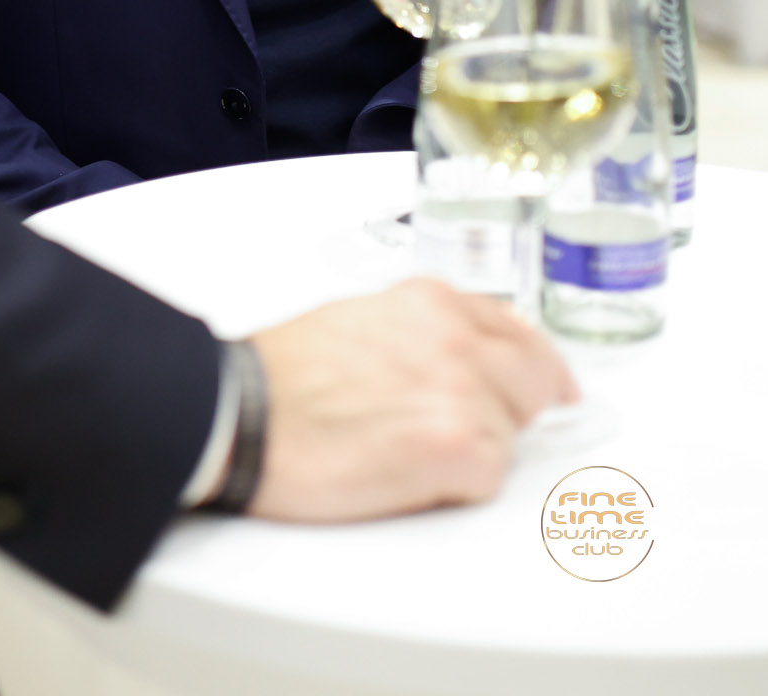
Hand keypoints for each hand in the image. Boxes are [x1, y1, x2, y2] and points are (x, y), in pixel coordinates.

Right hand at [248, 278, 577, 521]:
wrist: (243, 413)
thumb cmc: (282, 376)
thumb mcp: (361, 320)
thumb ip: (420, 332)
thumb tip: (455, 360)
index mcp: (431, 301)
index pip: (518, 331)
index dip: (533, 368)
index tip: (547, 387)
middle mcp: (456, 336)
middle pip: (535, 381)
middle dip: (511, 411)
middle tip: (468, 436)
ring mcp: (463, 389)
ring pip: (510, 437)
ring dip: (471, 453)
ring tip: (404, 452)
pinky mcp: (458, 446)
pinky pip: (489, 479)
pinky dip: (454, 488)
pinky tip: (406, 475)